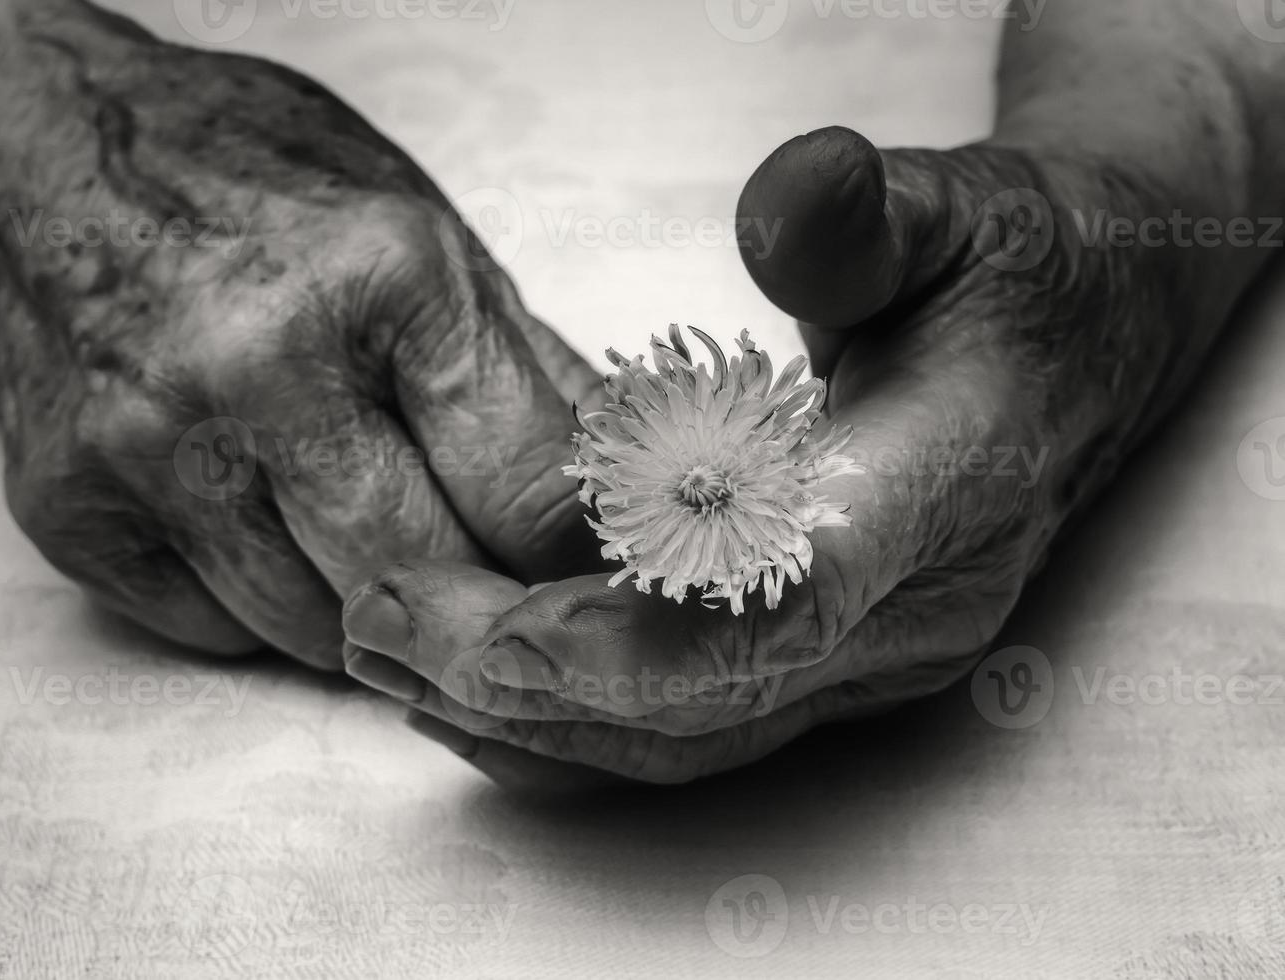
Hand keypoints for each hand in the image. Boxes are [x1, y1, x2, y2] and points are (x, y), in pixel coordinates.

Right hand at [0, 7, 601, 667]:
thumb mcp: (421, 232)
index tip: (581, 571)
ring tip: (369, 536)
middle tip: (494, 589)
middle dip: (476, 601)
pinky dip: (263, 604)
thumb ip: (527, 371)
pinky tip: (263, 524)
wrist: (37, 154)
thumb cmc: (249, 185)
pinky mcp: (68, 507)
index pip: (525, 488)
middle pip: (423, 575)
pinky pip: (215, 632)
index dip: (570, 549)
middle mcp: (258, 364)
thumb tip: (619, 489)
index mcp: (381, 275)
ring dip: (368, 612)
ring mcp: (150, 444)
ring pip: (318, 630)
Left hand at [340, 127, 1227, 785]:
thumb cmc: (1016, 273)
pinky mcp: (836, 667)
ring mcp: (877, 655)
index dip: (638, 629)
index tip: (493, 625)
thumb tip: (788, 198)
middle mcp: (915, 607)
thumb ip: (866, 215)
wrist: (1084, 348)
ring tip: (397, 656)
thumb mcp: (957, 209)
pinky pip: (695, 730)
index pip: (785, 596)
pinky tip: (483, 679)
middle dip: (531, 680)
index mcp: (948, 486)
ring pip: (692, 738)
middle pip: (707, 694)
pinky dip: (581, 717)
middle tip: (382, 627)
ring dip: (537, 716)